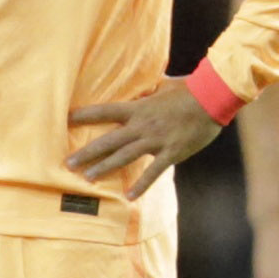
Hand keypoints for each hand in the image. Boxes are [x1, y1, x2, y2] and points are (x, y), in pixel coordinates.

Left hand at [65, 87, 222, 198]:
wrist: (212, 98)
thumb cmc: (190, 88)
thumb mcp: (165, 85)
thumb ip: (152, 88)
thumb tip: (146, 80)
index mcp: (139, 108)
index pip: (105, 111)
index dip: (84, 115)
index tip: (66, 120)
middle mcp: (142, 125)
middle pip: (108, 140)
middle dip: (87, 152)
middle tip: (68, 163)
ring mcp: (156, 140)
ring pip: (124, 157)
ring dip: (104, 168)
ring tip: (87, 178)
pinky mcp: (171, 152)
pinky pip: (153, 171)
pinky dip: (141, 185)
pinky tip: (130, 197)